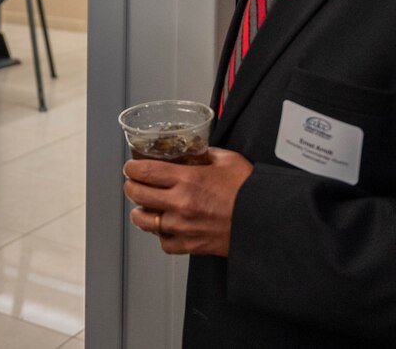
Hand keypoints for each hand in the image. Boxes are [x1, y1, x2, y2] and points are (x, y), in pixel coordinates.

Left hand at [122, 147, 253, 256]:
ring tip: (141, 207)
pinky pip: (164, 243)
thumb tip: (198, 151)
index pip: (146, 171)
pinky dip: (161, 235)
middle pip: (138, 195)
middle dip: (130, 187)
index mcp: (188, 180)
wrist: (265, 221)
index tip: (130, 167)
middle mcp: (181, 204)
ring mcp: (184, 227)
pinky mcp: (192, 245)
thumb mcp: (229, 161)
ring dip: (139, 212)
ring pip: (145, 222)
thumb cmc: (250, 193)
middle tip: (131, 183)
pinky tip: (164, 228)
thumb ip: (208, 154)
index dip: (132, 168)